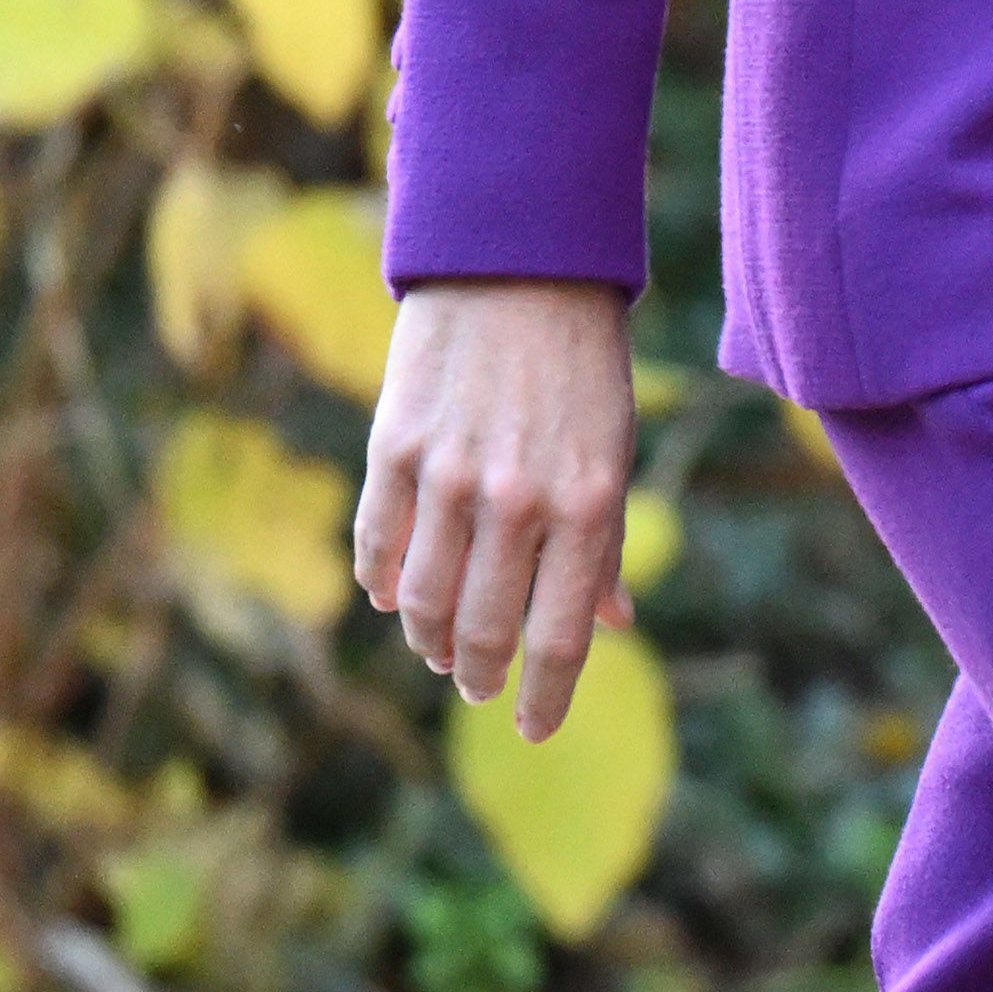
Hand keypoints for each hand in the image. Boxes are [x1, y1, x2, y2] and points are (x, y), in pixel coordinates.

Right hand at [355, 276, 635, 737]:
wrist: (518, 263)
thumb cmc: (582, 362)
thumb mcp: (614, 449)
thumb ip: (603, 542)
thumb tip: (613, 624)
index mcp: (588, 504)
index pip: (562, 638)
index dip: (545, 698)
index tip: (533, 729)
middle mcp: (518, 499)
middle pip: (484, 630)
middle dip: (478, 672)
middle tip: (475, 683)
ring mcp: (450, 474)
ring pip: (423, 600)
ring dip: (428, 638)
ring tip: (436, 649)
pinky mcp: (395, 445)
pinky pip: (378, 543)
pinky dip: (383, 582)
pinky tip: (392, 597)